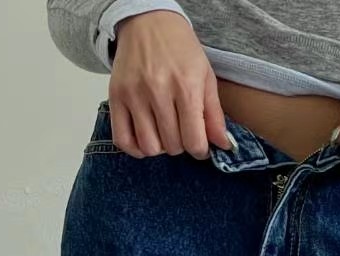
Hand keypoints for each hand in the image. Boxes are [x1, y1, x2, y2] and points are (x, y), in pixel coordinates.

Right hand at [108, 11, 233, 159]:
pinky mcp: (116, 96)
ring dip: (159, 147)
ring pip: (149, 147)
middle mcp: (158, 91)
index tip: (199, 142)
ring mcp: (134, 94)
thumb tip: (224, 146)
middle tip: (181, 129)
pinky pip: (123, 140)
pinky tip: (145, 138)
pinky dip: (135, 148)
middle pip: (172, 146)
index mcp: (186, 87)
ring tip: (163, 131)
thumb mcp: (206, 76)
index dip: (200, 149)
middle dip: (181, 144)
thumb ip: (215, 114)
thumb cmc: (180, 50)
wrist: (148, 22)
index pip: (194, 142)